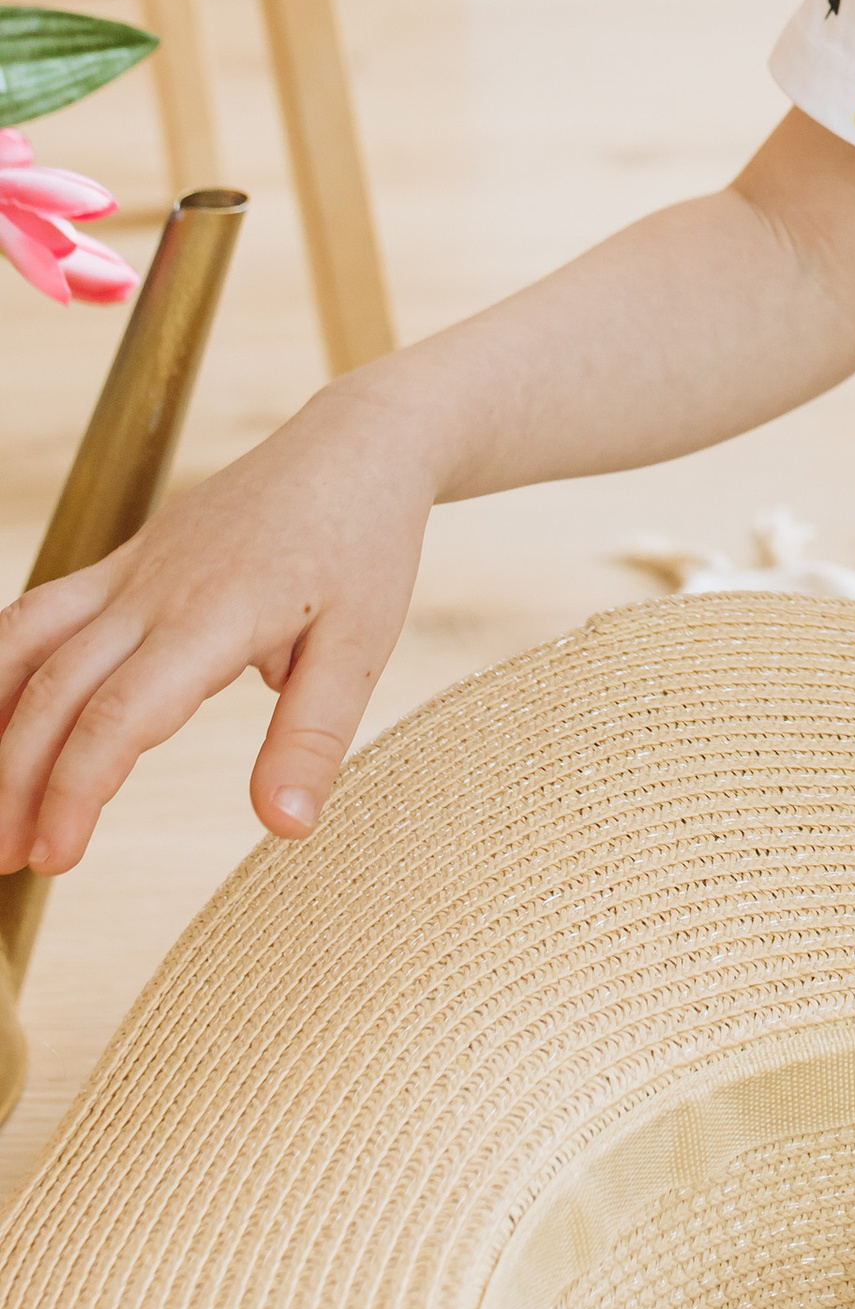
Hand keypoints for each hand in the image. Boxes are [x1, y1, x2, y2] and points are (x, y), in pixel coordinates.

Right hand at [0, 380, 435, 874]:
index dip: (76, 789)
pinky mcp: (123, 562)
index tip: (55, 858)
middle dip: (16, 781)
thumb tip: (286, 829)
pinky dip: (1, 671)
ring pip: (24, 642)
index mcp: (215, 614)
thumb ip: (314, 738)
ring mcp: (129, 570)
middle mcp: (153, 590)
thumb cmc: (364, 546)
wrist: (355, 446)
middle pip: (53, 689)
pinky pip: (39, 614)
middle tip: (7, 863)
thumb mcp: (363, 646)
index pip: (120, 713)